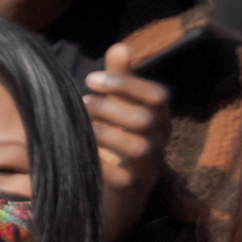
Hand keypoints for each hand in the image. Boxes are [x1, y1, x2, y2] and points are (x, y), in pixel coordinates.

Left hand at [86, 45, 173, 241]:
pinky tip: (81, 150)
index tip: (92, 79)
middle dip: (112, 107)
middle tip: (83, 102)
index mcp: (160, 120)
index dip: (126, 84)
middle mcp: (160, 143)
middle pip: (146, 120)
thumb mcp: (118, 108)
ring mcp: (149, 169)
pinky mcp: (134, 191)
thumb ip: (120, 79)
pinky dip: (102, 164)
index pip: (157, 96)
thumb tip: (121, 46)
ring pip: (139, 147)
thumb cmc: (116, 142)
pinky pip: (124, 177)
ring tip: (82, 125)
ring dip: (106, 133)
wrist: (114, 194)